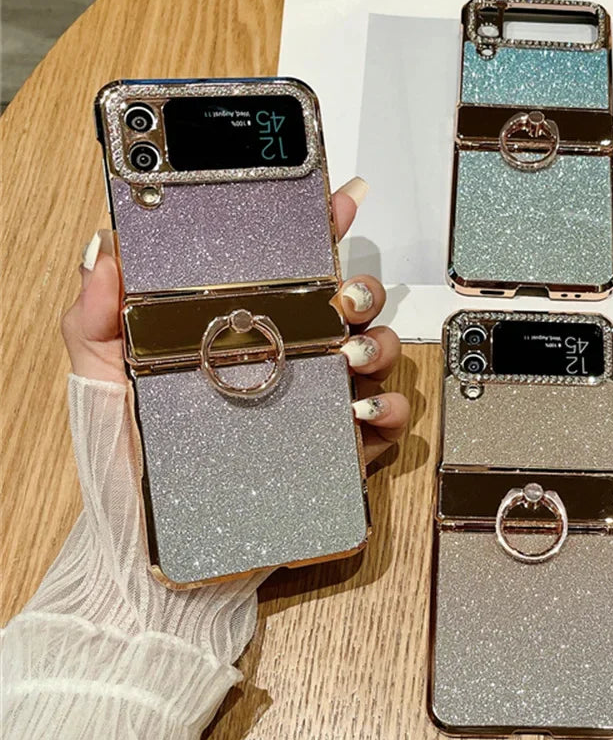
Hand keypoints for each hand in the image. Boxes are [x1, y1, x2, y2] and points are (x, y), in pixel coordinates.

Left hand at [62, 177, 409, 462]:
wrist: (150, 539)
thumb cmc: (131, 455)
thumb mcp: (102, 375)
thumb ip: (97, 315)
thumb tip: (105, 252)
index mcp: (249, 330)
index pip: (293, 269)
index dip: (322, 228)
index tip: (339, 199)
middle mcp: (293, 359)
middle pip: (349, 306)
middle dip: (361, 288)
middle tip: (342, 296)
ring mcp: (319, 403)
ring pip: (376, 354)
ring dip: (378, 344)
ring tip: (350, 353)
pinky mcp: (339, 450)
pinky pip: (385, 422)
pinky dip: (388, 409)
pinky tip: (360, 408)